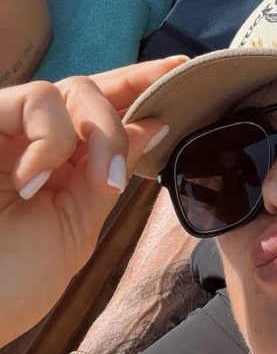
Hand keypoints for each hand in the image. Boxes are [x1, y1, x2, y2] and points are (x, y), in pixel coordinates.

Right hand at [0, 57, 186, 347]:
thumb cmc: (9, 283)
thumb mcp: (75, 226)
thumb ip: (109, 172)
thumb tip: (152, 124)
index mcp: (56, 162)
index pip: (101, 110)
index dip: (139, 85)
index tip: (181, 70)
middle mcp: (27, 139)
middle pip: (90, 89)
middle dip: (124, 114)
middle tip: (128, 161)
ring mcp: (2, 131)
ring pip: (70, 88)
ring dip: (100, 135)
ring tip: (92, 187)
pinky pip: (35, 100)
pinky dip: (51, 140)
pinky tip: (32, 183)